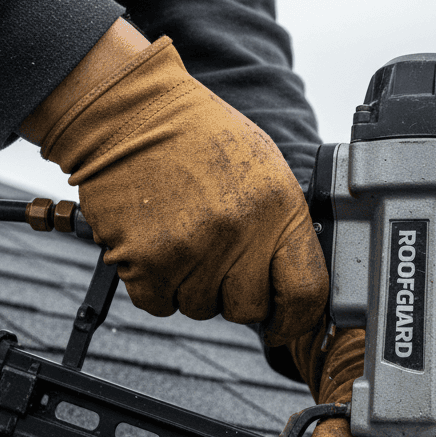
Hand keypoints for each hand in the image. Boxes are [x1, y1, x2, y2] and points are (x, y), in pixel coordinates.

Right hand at [22, 23, 325, 343]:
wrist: (129, 109)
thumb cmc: (197, 136)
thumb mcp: (265, 169)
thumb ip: (283, 228)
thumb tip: (295, 285)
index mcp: (278, 208)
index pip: (306, 292)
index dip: (298, 321)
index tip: (288, 326)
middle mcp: (238, 232)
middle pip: (249, 310)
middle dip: (235, 296)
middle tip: (218, 260)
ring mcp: (191, 249)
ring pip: (202, 309)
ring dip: (192, 286)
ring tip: (184, 238)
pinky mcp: (146, 260)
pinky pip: (159, 305)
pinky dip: (155, 285)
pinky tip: (156, 244)